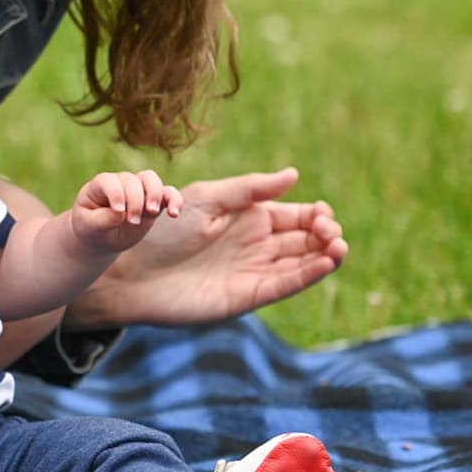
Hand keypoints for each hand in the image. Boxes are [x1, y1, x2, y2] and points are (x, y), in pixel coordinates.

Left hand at [63, 167, 346, 329]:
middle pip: (306, 240)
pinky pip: (285, 285)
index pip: (297, 216)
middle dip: (325, 234)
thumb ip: (250, 189)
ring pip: (301, 263)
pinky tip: (325, 263)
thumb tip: (294, 175)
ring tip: (338, 246)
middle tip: (329, 230)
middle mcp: (258, 245)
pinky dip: (307, 276)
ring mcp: (255, 271)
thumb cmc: (165, 228)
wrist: (133, 268)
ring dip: (325, 256)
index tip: (323, 213)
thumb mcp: (208, 198)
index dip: (316, 215)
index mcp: (251, 217)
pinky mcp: (248, 296)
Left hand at [70, 169, 183, 252]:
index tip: (119, 211)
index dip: (117, 193)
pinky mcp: (153, 202)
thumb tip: (120, 214)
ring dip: (154, 194)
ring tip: (151, 212)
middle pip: (132, 181)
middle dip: (135, 201)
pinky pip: (168, 194)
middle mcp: (120, 183)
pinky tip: (174, 214)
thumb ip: (102, 219)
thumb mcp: (89, 226)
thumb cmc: (91, 228)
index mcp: (100, 185)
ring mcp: (138, 190)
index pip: (110, 181)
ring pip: (151, 179)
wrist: (102, 238)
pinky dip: (174, 200)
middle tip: (132, 222)